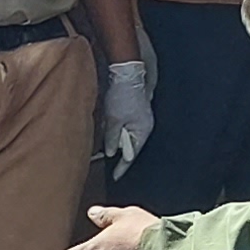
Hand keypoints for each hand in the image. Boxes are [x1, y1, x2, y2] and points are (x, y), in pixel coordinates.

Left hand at [98, 55, 156, 178]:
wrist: (126, 73)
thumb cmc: (123, 96)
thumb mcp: (114, 120)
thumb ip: (112, 138)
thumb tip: (111, 152)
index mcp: (142, 130)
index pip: (132, 154)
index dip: (122, 166)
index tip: (115, 176)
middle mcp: (144, 126)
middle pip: (129, 144)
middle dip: (117, 149)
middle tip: (106, 155)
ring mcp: (139, 117)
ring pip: (124, 134)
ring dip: (115, 136)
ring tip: (105, 137)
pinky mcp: (133, 110)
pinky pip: (123, 125)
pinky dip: (115, 127)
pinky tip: (108, 124)